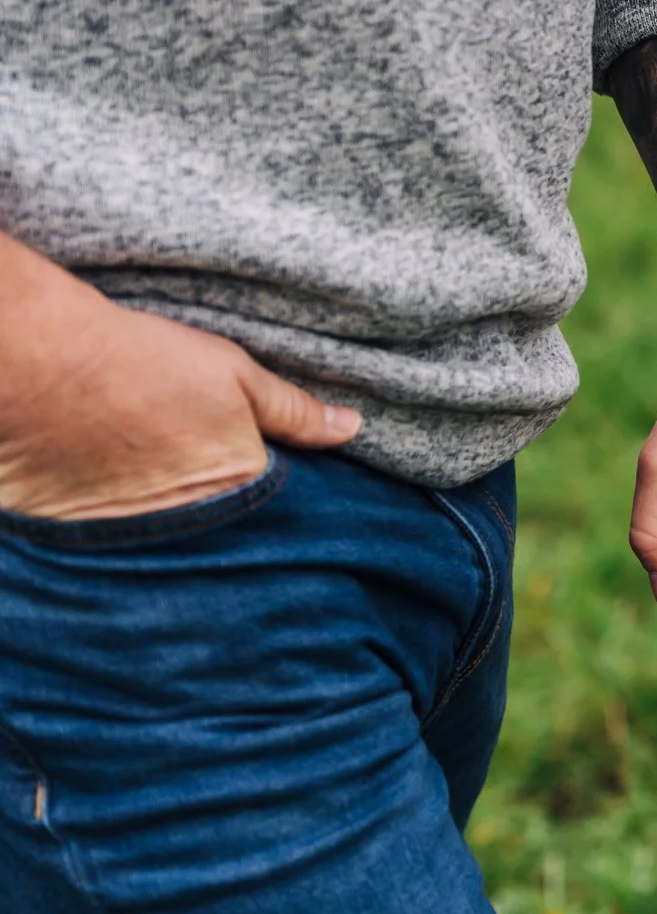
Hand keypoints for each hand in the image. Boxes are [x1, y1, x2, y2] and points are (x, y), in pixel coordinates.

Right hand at [0, 279, 361, 520]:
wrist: (46, 368)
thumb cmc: (146, 363)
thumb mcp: (236, 376)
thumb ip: (296, 411)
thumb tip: (352, 428)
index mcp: (241, 484)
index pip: (279, 508)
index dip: (274, 490)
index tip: (261, 474)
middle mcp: (195, 523)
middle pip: (230, 531)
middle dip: (232, 518)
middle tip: (205, 480)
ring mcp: (139, 536)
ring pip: (181, 544)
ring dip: (182, 528)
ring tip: (162, 485)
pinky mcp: (89, 541)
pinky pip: (126, 550)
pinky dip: (132, 532)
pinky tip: (126, 503)